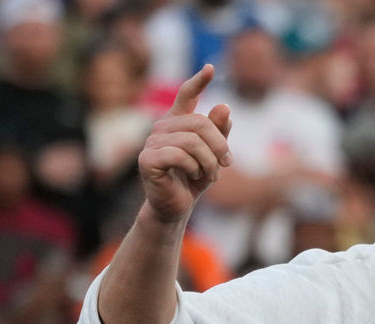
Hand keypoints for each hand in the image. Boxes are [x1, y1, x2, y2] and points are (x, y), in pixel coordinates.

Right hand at [137, 65, 232, 224]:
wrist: (177, 205)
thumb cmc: (194, 179)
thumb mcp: (214, 155)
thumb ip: (219, 133)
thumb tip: (225, 107)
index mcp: (178, 123)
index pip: (186, 95)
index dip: (198, 81)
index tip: (210, 67)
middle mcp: (162, 127)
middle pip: (199, 123)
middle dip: (219, 145)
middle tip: (227, 163)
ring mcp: (152, 142)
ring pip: (192, 141)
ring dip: (209, 162)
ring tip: (212, 175)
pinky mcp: (147, 159)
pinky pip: (179, 155)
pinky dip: (194, 167)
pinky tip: (194, 175)